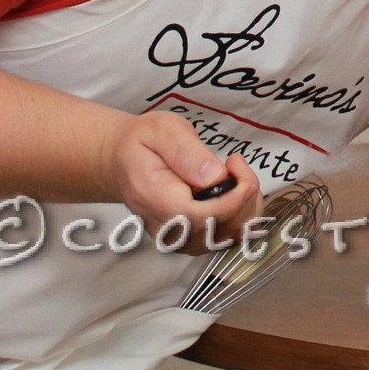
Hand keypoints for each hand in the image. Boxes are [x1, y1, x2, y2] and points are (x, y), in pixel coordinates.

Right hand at [99, 111, 261, 253]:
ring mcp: (178, 238)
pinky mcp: (190, 239)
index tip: (236, 165)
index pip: (203, 216)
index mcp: (155, 199)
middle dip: (244, 195)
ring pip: (229, 237)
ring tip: (237, 174)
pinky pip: (227, 237)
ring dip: (247, 205)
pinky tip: (236, 190)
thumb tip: (214, 176)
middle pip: (220, 230)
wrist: (121, 162)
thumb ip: (187, 152)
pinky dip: (243, 214)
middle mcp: (166, 228)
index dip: (233, 198)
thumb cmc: (141, 143)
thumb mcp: (161, 130)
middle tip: (236, 163)